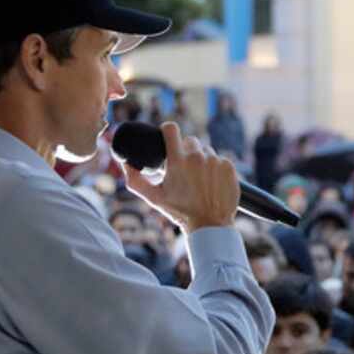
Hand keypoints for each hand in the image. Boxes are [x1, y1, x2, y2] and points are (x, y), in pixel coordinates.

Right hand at [121, 121, 240, 231]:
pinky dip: (215, 167)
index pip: (171, 129)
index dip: (168, 131)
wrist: (210, 225)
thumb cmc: (180, 212)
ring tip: (198, 178)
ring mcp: (215, 161)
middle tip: (183, 168)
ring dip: (201, 159)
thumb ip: (135, 180)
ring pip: (205, 150)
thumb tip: (125, 163)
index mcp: (178, 161)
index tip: (168, 138)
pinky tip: (211, 181)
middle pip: (189, 140)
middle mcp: (197, 157)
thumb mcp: (154, 198)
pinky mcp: (229, 166)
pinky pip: (219, 159)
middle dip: (185, 151)